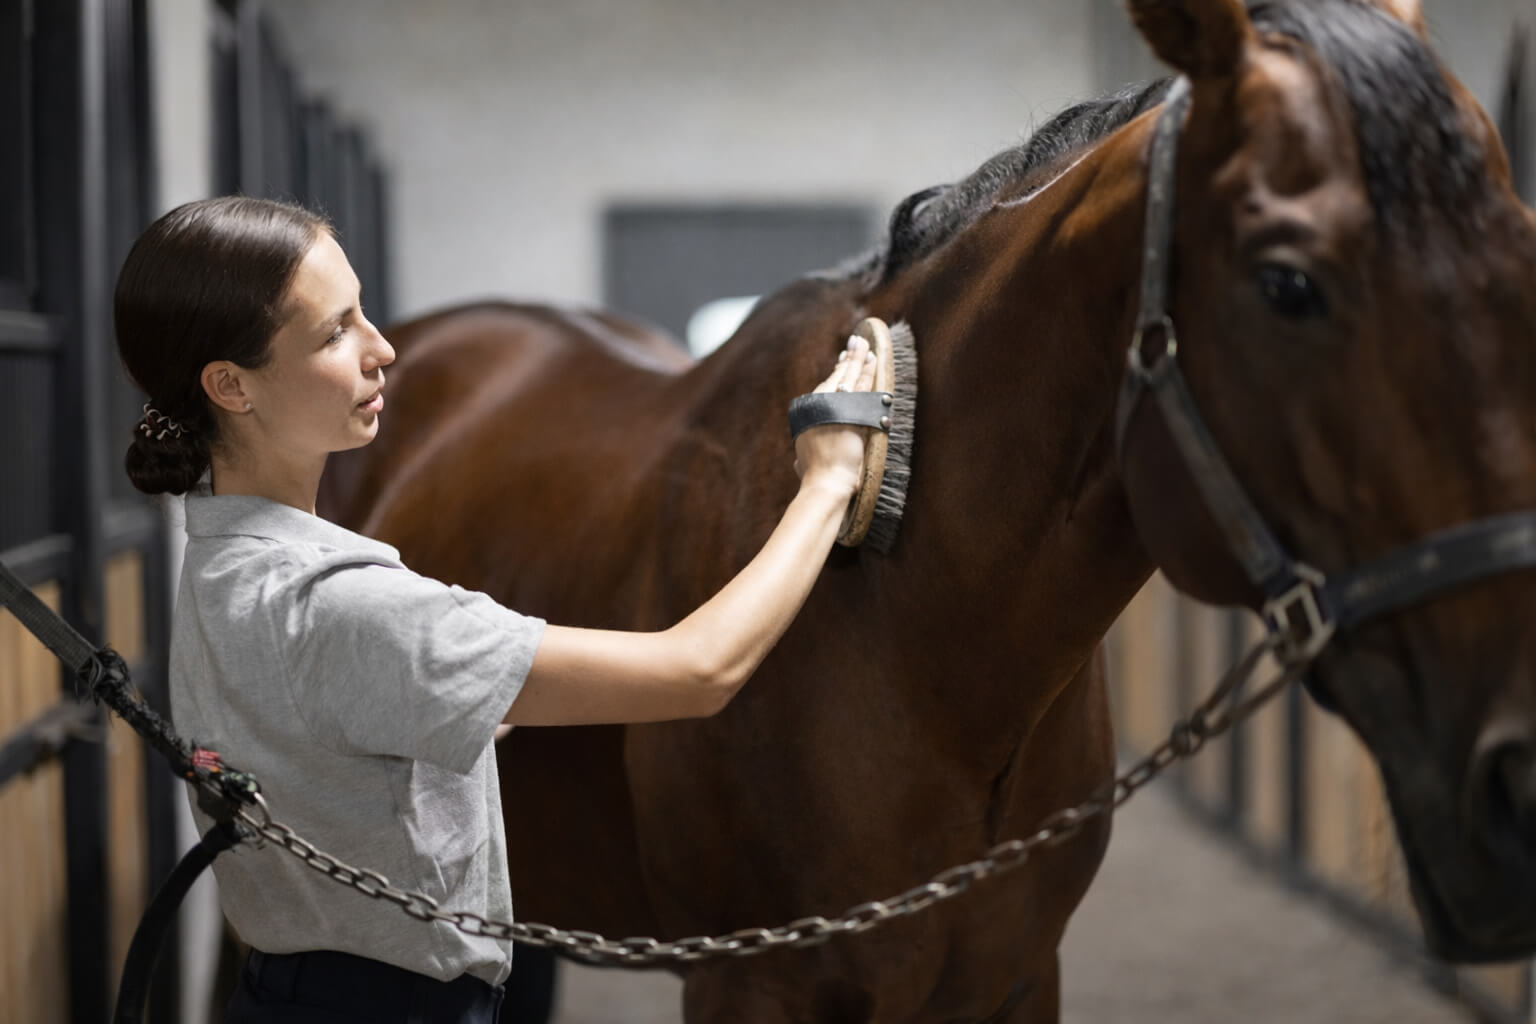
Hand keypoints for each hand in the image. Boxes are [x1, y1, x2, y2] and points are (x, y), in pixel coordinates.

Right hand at [794, 335, 876, 496]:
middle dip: (847, 359)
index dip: (835, 374)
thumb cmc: (815, 477)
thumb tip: (798, 465)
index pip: (824, 388)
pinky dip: (867, 370)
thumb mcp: (803, 465)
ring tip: (865, 344)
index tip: (842, 361)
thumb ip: (801, 461)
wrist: (825, 480)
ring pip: (848, 375)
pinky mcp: (850, 407)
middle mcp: (817, 404)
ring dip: (858, 358)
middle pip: (836, 377)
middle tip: (856, 342)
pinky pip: (861, 384)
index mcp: (806, 414)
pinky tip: (872, 359)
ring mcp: (833, 404)